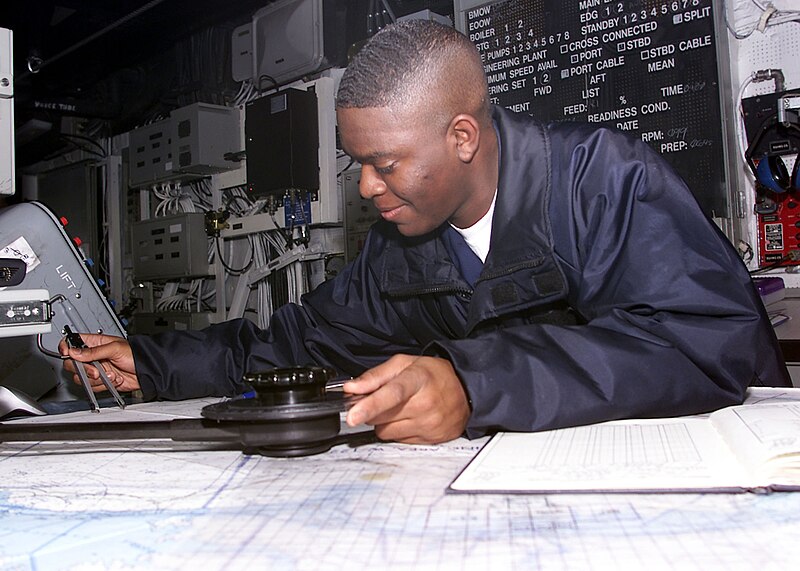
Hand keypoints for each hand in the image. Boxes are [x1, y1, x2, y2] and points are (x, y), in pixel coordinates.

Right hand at [59, 333, 139, 392]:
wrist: (147, 371)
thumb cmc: (136, 355)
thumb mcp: (115, 349)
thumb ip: (93, 351)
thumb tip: (74, 352)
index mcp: (95, 343)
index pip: (72, 342)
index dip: (66, 347)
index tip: (68, 354)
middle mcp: (93, 356)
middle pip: (72, 363)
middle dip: (83, 369)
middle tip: (95, 370)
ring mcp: (96, 369)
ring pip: (81, 377)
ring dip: (96, 379)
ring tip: (111, 374)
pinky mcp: (101, 381)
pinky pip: (91, 386)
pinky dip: (102, 385)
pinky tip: (114, 379)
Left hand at [343, 354, 469, 443]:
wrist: (467, 390)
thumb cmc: (435, 375)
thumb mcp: (404, 363)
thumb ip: (375, 376)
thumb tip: (352, 389)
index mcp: (418, 379)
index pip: (391, 394)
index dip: (370, 405)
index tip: (353, 416)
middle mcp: (426, 404)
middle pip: (381, 417)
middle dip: (373, 409)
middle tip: (383, 398)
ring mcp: (430, 424)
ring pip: (386, 432)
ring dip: (385, 422)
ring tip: (401, 408)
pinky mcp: (431, 439)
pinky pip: (398, 441)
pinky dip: (398, 431)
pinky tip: (411, 418)